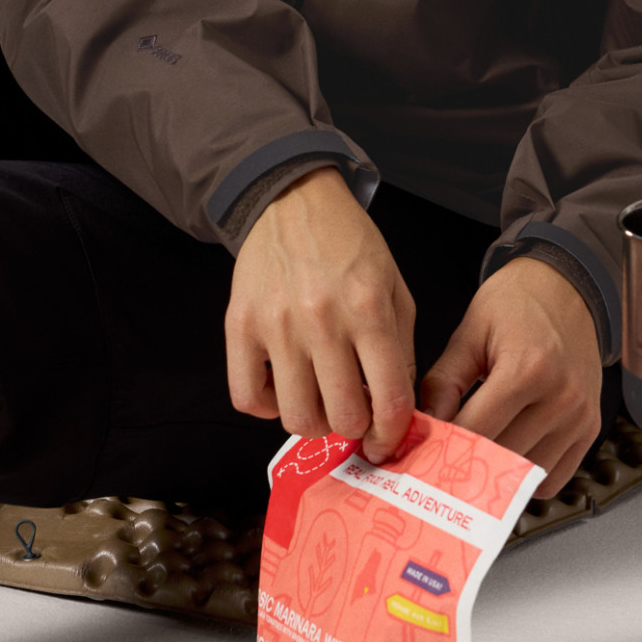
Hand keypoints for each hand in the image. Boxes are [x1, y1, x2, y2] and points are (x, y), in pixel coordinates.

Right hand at [226, 165, 416, 463]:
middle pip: (342, 417)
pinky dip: (266, 406)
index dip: (392, 434)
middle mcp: (323, 320)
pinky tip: (283, 385)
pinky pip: (247, 397)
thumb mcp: (395, 289)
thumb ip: (401, 350)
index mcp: (370, 309)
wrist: (295, 200)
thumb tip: (397, 410)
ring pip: (296, 417)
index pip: (389, 399)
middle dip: (355, 426)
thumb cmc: (351, 247)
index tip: (386, 441)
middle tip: (354, 410)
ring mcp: (277, 324)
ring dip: (314, 419)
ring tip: (320, 397)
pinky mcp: (239, 325)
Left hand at [418, 253, 602, 498]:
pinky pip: (554, 477)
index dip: (442, 449)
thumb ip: (444, 382)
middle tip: (437, 466)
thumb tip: (424, 429)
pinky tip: (508, 456)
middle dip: (465, 466)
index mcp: (528, 368)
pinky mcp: (590, 428)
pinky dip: (526, 478)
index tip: (420, 457)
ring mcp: (580, 417)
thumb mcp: (470, 332)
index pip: (476, 432)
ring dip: (496, 475)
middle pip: (501, 459)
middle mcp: (561, 397)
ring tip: (472, 458)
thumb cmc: (517, 303)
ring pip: (526, 476)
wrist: (567, 287)